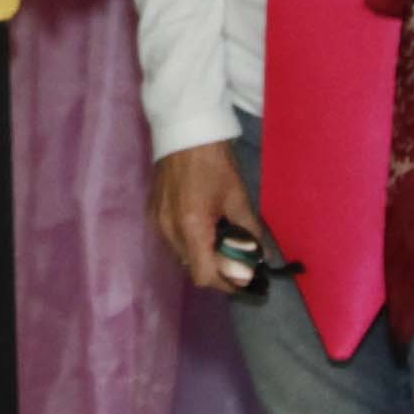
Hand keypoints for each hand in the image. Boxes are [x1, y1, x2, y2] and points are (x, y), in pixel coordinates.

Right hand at [148, 141, 267, 294]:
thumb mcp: (238, 196)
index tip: (244, 279)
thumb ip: (249, 232)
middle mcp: (168, 230)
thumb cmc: (215, 161)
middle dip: (217, 270)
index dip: (225, 283)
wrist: (185, 130)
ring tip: (222, 243)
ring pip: (182, 256)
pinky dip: (191, 243)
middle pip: (192, 268)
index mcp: (191, 226)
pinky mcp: (153, 213)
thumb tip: (261, 257)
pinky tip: (204, 229)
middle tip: (238, 261)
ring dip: (203, 256)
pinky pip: (173, 241)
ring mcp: (157, 222)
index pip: (204, 275)